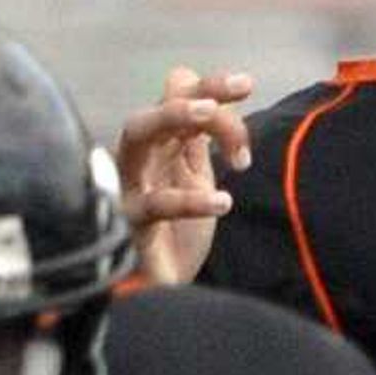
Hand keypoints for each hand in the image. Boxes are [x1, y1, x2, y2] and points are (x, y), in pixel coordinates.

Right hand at [114, 66, 254, 284]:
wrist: (163, 289)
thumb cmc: (176, 233)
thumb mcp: (194, 177)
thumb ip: (201, 140)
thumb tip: (217, 97)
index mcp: (159, 146)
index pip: (175, 98)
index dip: (209, 86)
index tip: (246, 85)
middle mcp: (140, 161)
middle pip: (150, 110)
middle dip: (183, 98)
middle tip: (217, 105)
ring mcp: (130, 190)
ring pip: (134, 138)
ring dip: (170, 117)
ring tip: (210, 115)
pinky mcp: (130, 226)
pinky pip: (152, 204)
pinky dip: (188, 199)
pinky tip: (222, 201)